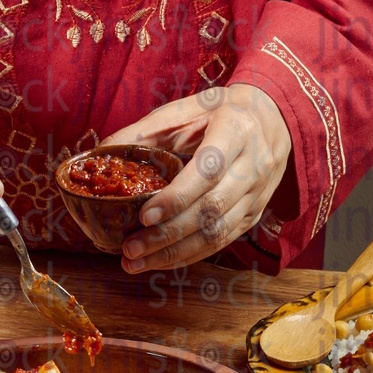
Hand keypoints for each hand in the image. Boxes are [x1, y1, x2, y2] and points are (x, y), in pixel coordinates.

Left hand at [104, 84, 290, 271]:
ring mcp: (258, 194)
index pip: (207, 171)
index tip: (144, 216)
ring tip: (136, 263)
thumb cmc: (218, 113)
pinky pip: (222, 241)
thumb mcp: (184, 109)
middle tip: (129, 249)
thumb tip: (101, 155)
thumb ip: (144, 132)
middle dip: (167, 235)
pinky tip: (160, 262)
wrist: (272, 119)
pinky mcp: (254, 215)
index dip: (177, 197)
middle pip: (211, 209)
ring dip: (174, 253)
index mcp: (236, 130)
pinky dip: (189, 255)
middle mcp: (253, 165)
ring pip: (217, 233)